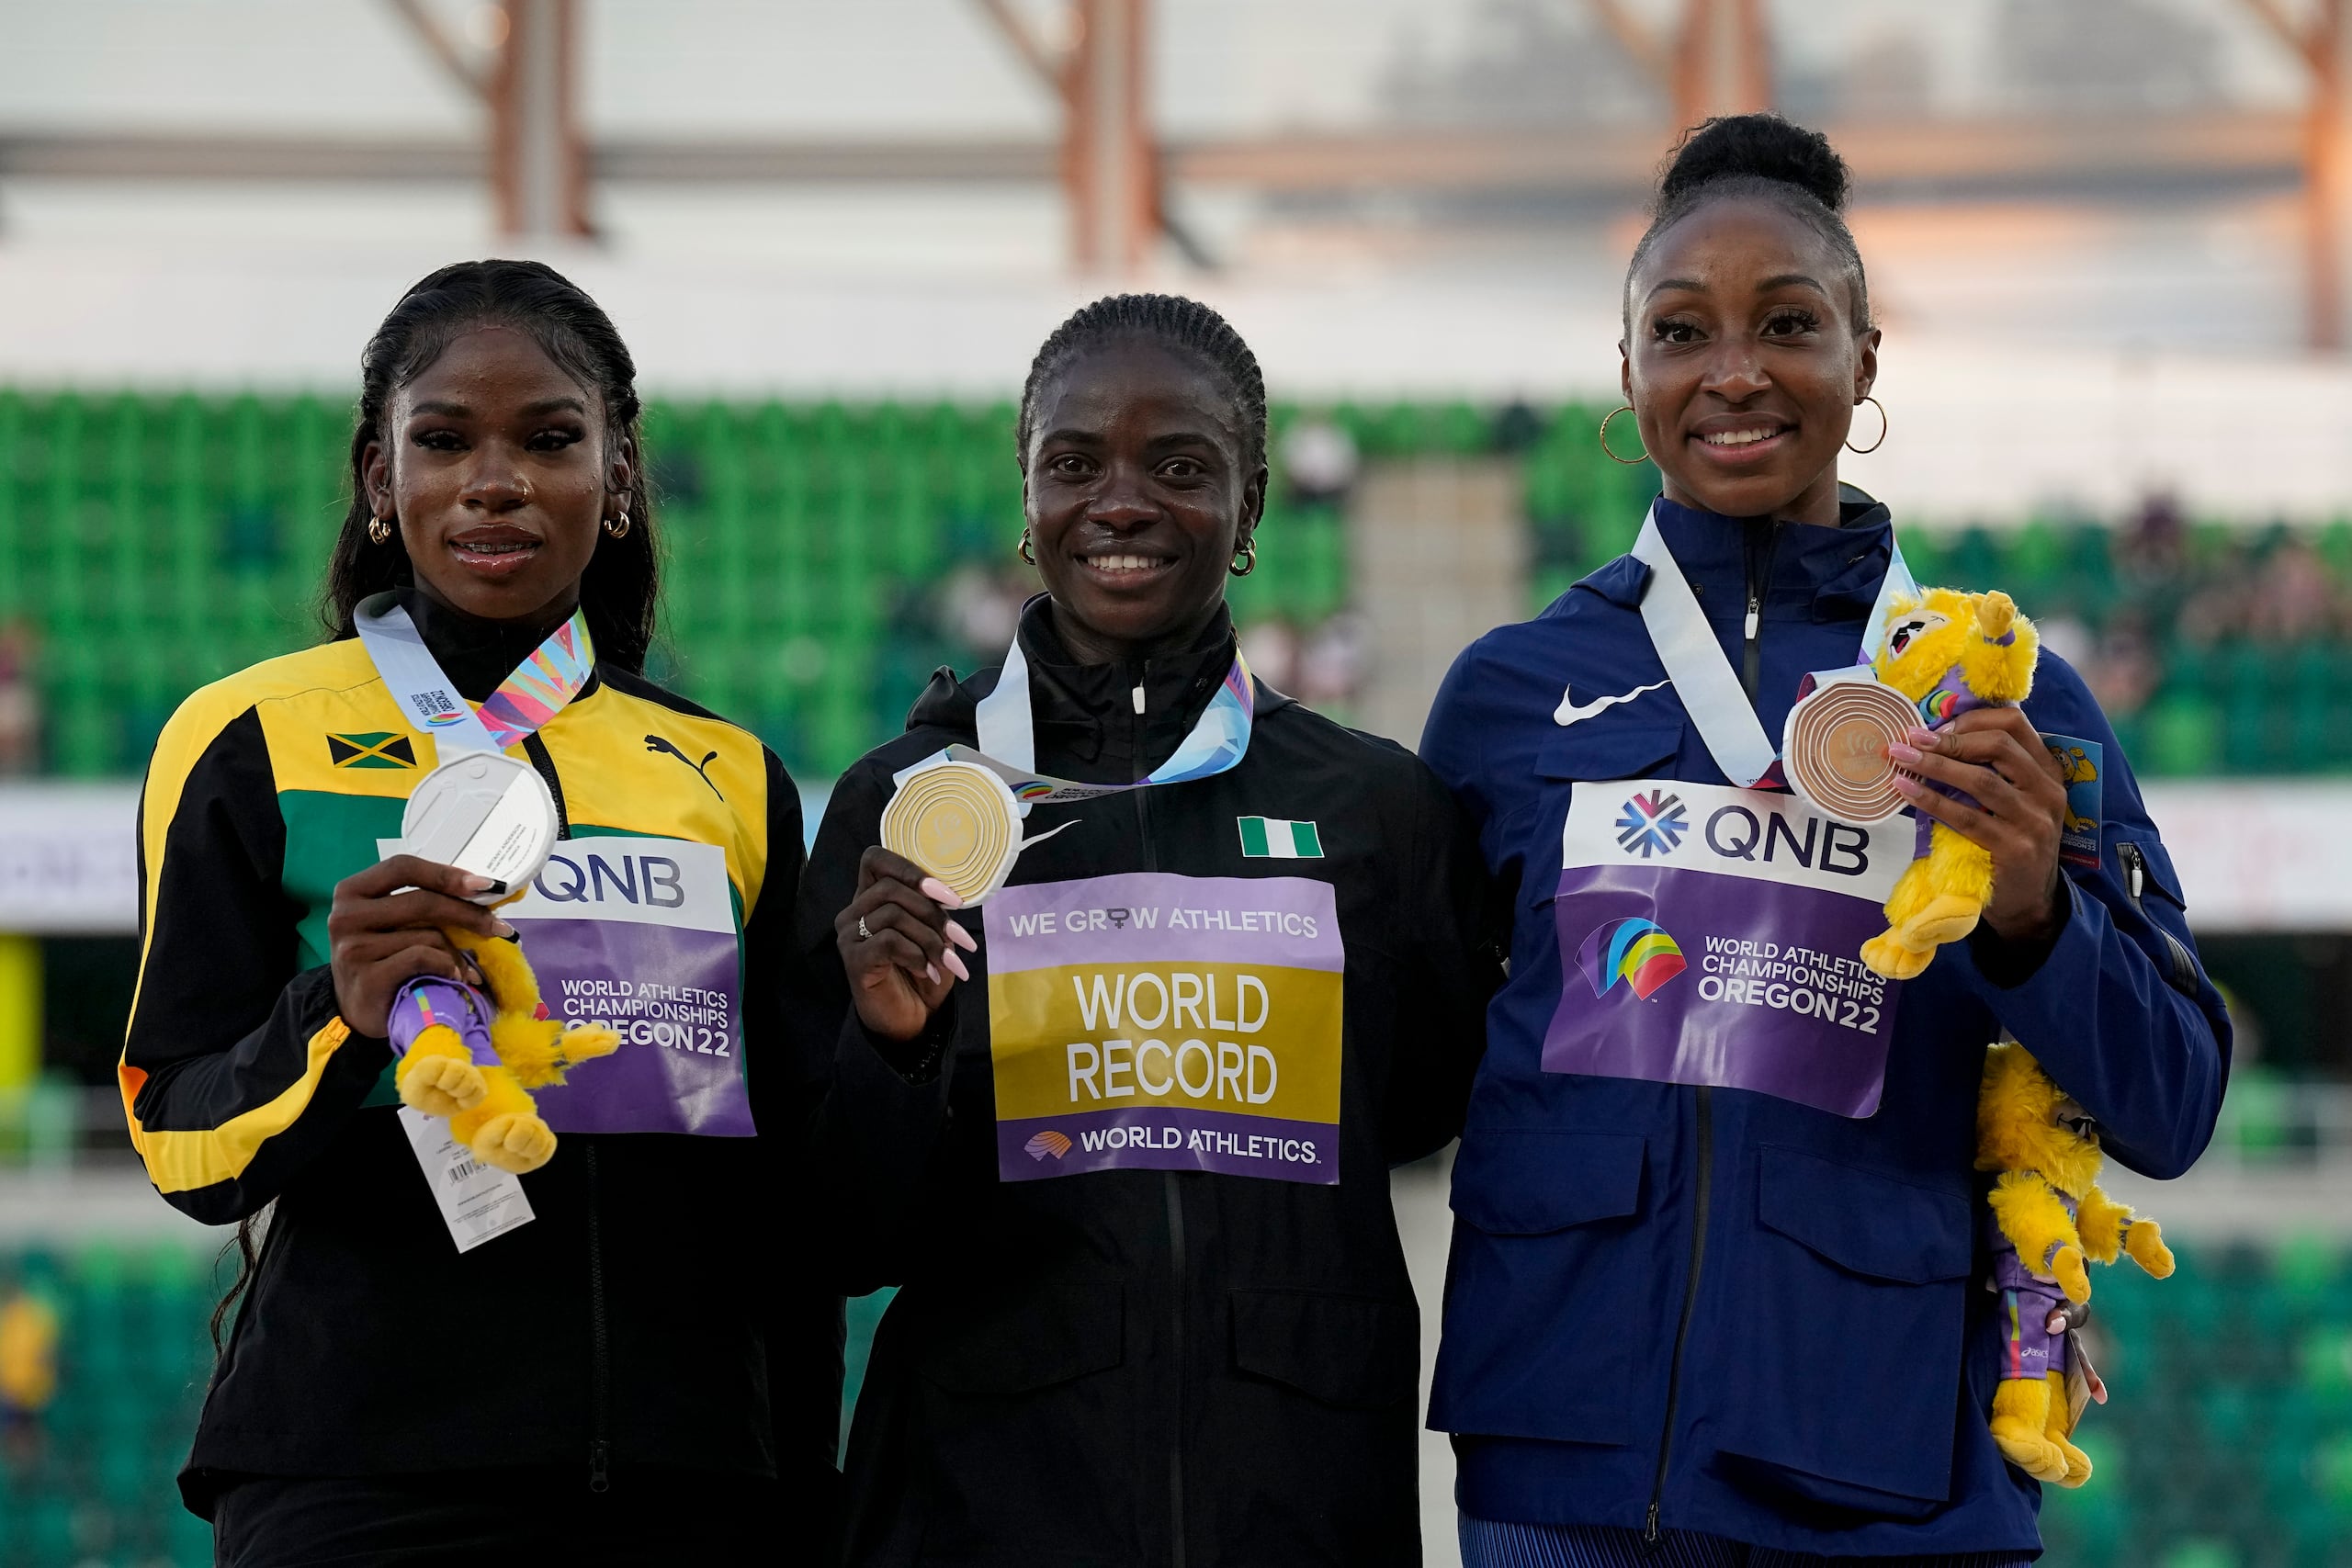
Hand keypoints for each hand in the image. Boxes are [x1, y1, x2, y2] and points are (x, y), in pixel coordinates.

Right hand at [327, 855, 510, 1036]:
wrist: (357, 1009)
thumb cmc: (382, 958)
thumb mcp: (394, 923)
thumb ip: (423, 904)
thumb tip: (483, 892)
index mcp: (353, 891)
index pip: (403, 868)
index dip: (445, 873)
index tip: (483, 885)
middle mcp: (346, 916)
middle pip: (422, 900)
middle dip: (468, 913)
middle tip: (498, 927)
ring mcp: (353, 948)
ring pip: (427, 934)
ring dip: (459, 951)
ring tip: (471, 967)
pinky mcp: (367, 978)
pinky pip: (422, 959)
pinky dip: (447, 966)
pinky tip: (455, 977)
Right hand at [836, 847, 978, 1042]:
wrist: (911, 1020)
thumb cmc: (923, 973)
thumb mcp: (934, 934)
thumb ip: (933, 909)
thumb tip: (950, 895)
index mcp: (871, 898)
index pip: (875, 859)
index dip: (911, 870)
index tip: (948, 896)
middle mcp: (853, 912)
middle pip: (891, 888)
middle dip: (933, 912)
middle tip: (958, 938)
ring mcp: (849, 936)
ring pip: (893, 915)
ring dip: (930, 939)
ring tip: (947, 962)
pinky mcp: (852, 960)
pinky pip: (888, 942)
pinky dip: (916, 955)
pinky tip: (927, 972)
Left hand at [1887, 707, 2069, 943]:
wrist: (2028, 900)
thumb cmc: (2010, 840)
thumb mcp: (2012, 799)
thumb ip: (1990, 769)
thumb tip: (1933, 736)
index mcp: (2046, 770)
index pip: (2015, 723)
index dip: (1971, 718)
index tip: (1935, 725)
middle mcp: (2047, 791)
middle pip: (1999, 745)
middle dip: (1949, 739)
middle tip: (1911, 739)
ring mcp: (2034, 820)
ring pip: (1981, 779)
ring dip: (1934, 765)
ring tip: (1900, 758)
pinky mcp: (2015, 849)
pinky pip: (1967, 817)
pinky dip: (1932, 800)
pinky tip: (1906, 790)